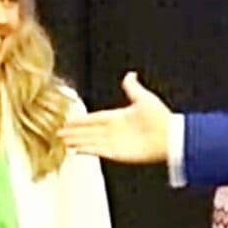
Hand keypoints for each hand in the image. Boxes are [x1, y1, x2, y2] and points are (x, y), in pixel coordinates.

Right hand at [59, 73, 174, 163]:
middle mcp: (114, 130)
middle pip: (88, 131)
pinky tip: (75, 150)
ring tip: (62, 141)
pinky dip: (85, 150)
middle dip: (73, 131)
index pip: (94, 118)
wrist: (169, 137)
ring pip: (89, 141)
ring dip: (76, 141)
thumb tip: (130, 75)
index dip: (80, 119)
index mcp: (118, 117)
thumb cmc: (160, 117)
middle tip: (58, 132)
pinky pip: (97, 151)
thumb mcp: (144, 98)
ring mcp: (114, 142)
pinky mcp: (117, 153)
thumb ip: (133, 88)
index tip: (68, 119)